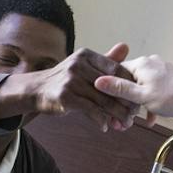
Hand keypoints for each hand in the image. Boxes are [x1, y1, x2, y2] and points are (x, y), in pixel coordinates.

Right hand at [0, 43, 136, 131]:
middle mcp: (78, 64)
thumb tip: (125, 46)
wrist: (36, 90)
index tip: (136, 99)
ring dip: (115, 115)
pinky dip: (100, 120)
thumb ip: (105, 60)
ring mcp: (71, 80)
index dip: (129, 86)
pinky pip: (90, 110)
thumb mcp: (84, 65)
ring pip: (103, 100)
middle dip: (125, 103)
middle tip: (133, 115)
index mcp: (86, 55)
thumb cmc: (65, 79)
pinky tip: (104, 126)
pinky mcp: (65, 96)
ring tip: (123, 124)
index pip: (116, 70)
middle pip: (111, 86)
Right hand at [93, 53, 172, 127]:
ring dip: (138, 104)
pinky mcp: (170, 80)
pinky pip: (154, 91)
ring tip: (136, 120)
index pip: (117, 71)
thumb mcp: (141, 96)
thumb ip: (120, 88)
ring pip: (142, 88)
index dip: (111, 87)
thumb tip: (99, 81)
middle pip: (130, 80)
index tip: (108, 102)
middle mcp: (151, 63)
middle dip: (125, 100)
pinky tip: (151, 118)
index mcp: (142, 63)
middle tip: (122, 117)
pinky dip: (150, 103)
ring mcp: (162, 71)